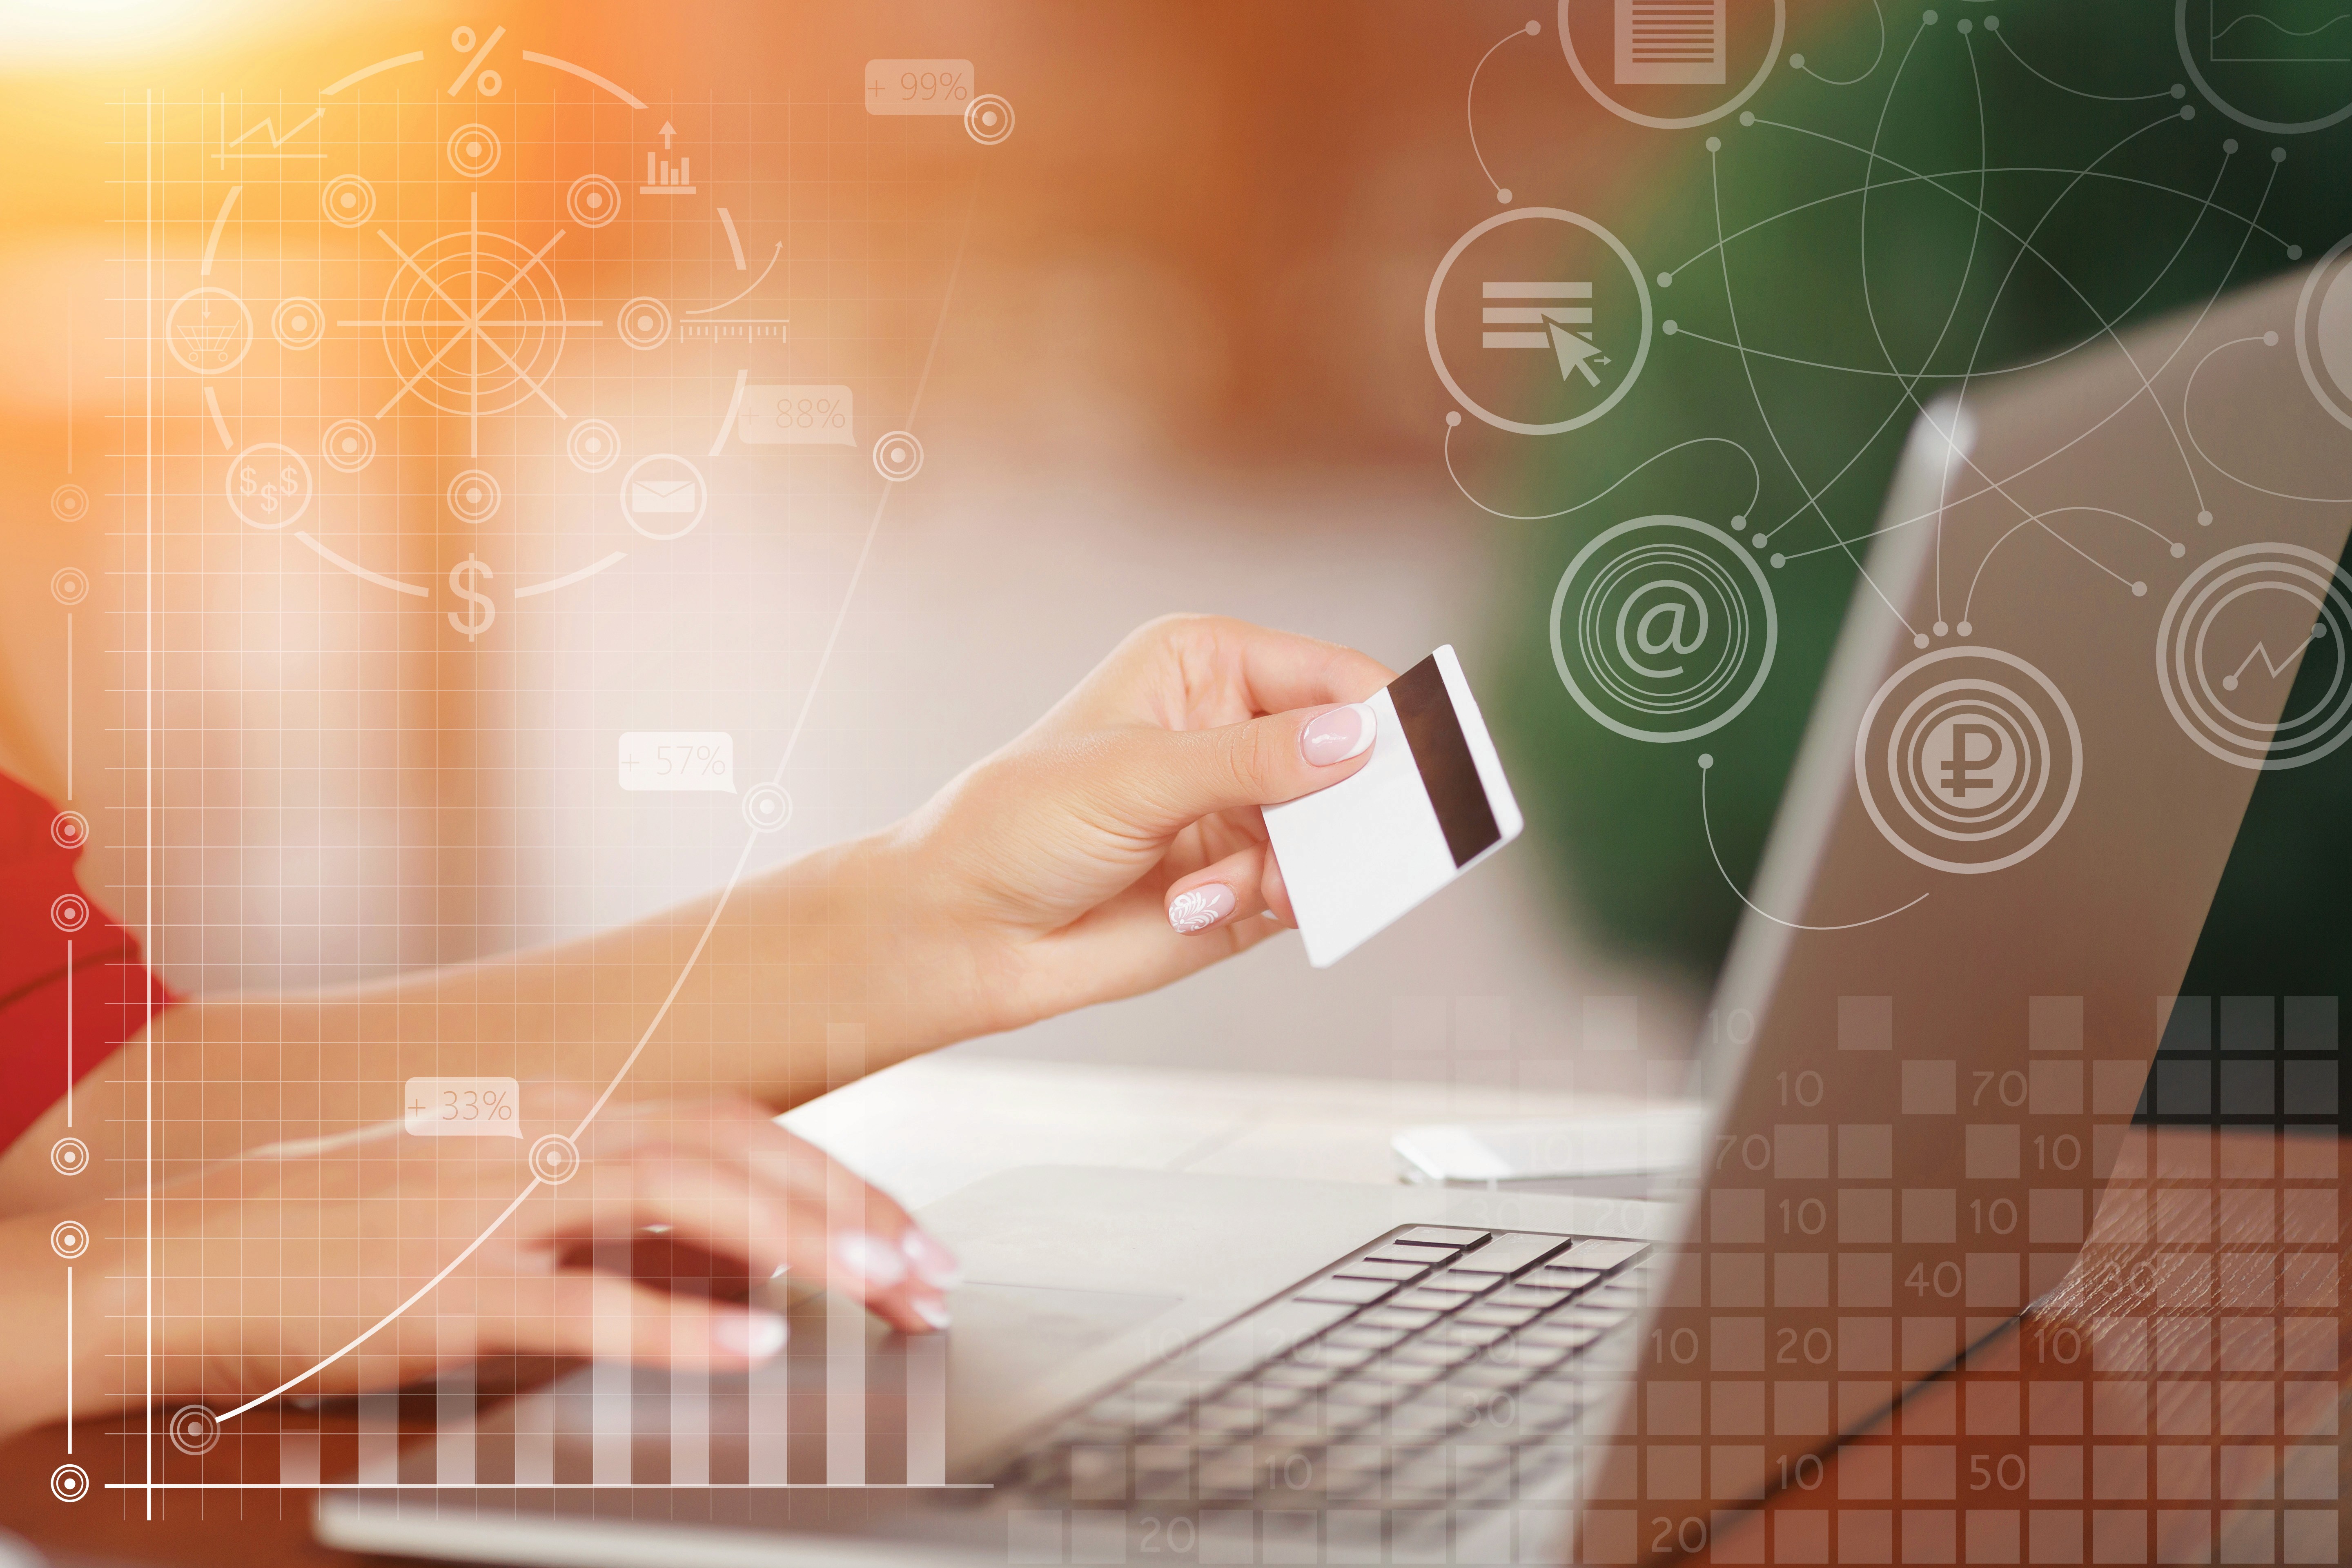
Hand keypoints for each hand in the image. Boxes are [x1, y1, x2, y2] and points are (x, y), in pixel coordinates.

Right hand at [58, 1087, 956, 1417]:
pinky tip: (751, 1343)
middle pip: (733, 1148)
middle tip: (930, 1271)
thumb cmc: (350, 1233)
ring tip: (879, 1290)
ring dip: (798, 1243)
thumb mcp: (503, 1205)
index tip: (908, 1237)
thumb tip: (738, 1263)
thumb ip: (618, 1226)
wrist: (200, 1252)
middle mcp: (542, 1137)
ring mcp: (497, 1207)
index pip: (734, 1127)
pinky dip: (677, 1322)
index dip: (836, 1179)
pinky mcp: (450, 1286)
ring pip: (680, 1196)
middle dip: (850, 1208)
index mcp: (559, 1111)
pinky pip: (585, 1300)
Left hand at [885, 614, 1393, 1033]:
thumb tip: (1354, 738)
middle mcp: (1234, 730)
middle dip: (1352, 801)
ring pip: (1337, 829)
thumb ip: (1253, 759)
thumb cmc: (1020, 824)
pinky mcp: (1249, 881)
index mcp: (1206, 665)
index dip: (1380, 713)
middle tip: (1360, 836)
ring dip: (1300, 863)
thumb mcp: (1136, 774)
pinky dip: (1272, 901)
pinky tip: (1197, 905)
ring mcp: (1244, 809)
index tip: (1421, 757)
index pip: (1328, 674)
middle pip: (1349, 752)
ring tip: (1240, 886)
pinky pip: (1309, 888)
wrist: (965, 930)